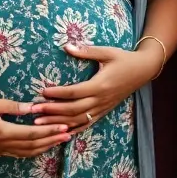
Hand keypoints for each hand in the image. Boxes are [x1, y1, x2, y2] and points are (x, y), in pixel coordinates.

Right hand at [0, 97, 68, 157]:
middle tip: (68, 135)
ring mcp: (0, 150)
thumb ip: (13, 107)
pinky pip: (19, 154)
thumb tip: (34, 108)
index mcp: (4, 132)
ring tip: (58, 141)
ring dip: (44, 147)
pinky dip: (32, 151)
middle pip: (33, 145)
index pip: (33, 134)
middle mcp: (3, 145)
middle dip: (52, 140)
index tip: (64, 127)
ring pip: (27, 152)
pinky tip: (40, 146)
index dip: (50, 131)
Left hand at [32, 43, 160, 133]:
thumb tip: (66, 46)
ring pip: (78, 119)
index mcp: (100, 85)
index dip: (58, 94)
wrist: (142, 71)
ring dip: (58, 122)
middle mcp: (100, 100)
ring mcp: (102, 108)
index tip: (42, 92)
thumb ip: (86, 51)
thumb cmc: (123, 59)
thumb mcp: (107, 52)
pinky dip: (73, 128)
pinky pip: (87, 123)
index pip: (75, 92)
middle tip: (34, 111)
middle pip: (73, 109)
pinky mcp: (104, 111)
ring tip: (40, 123)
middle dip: (52, 111)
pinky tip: (60, 131)